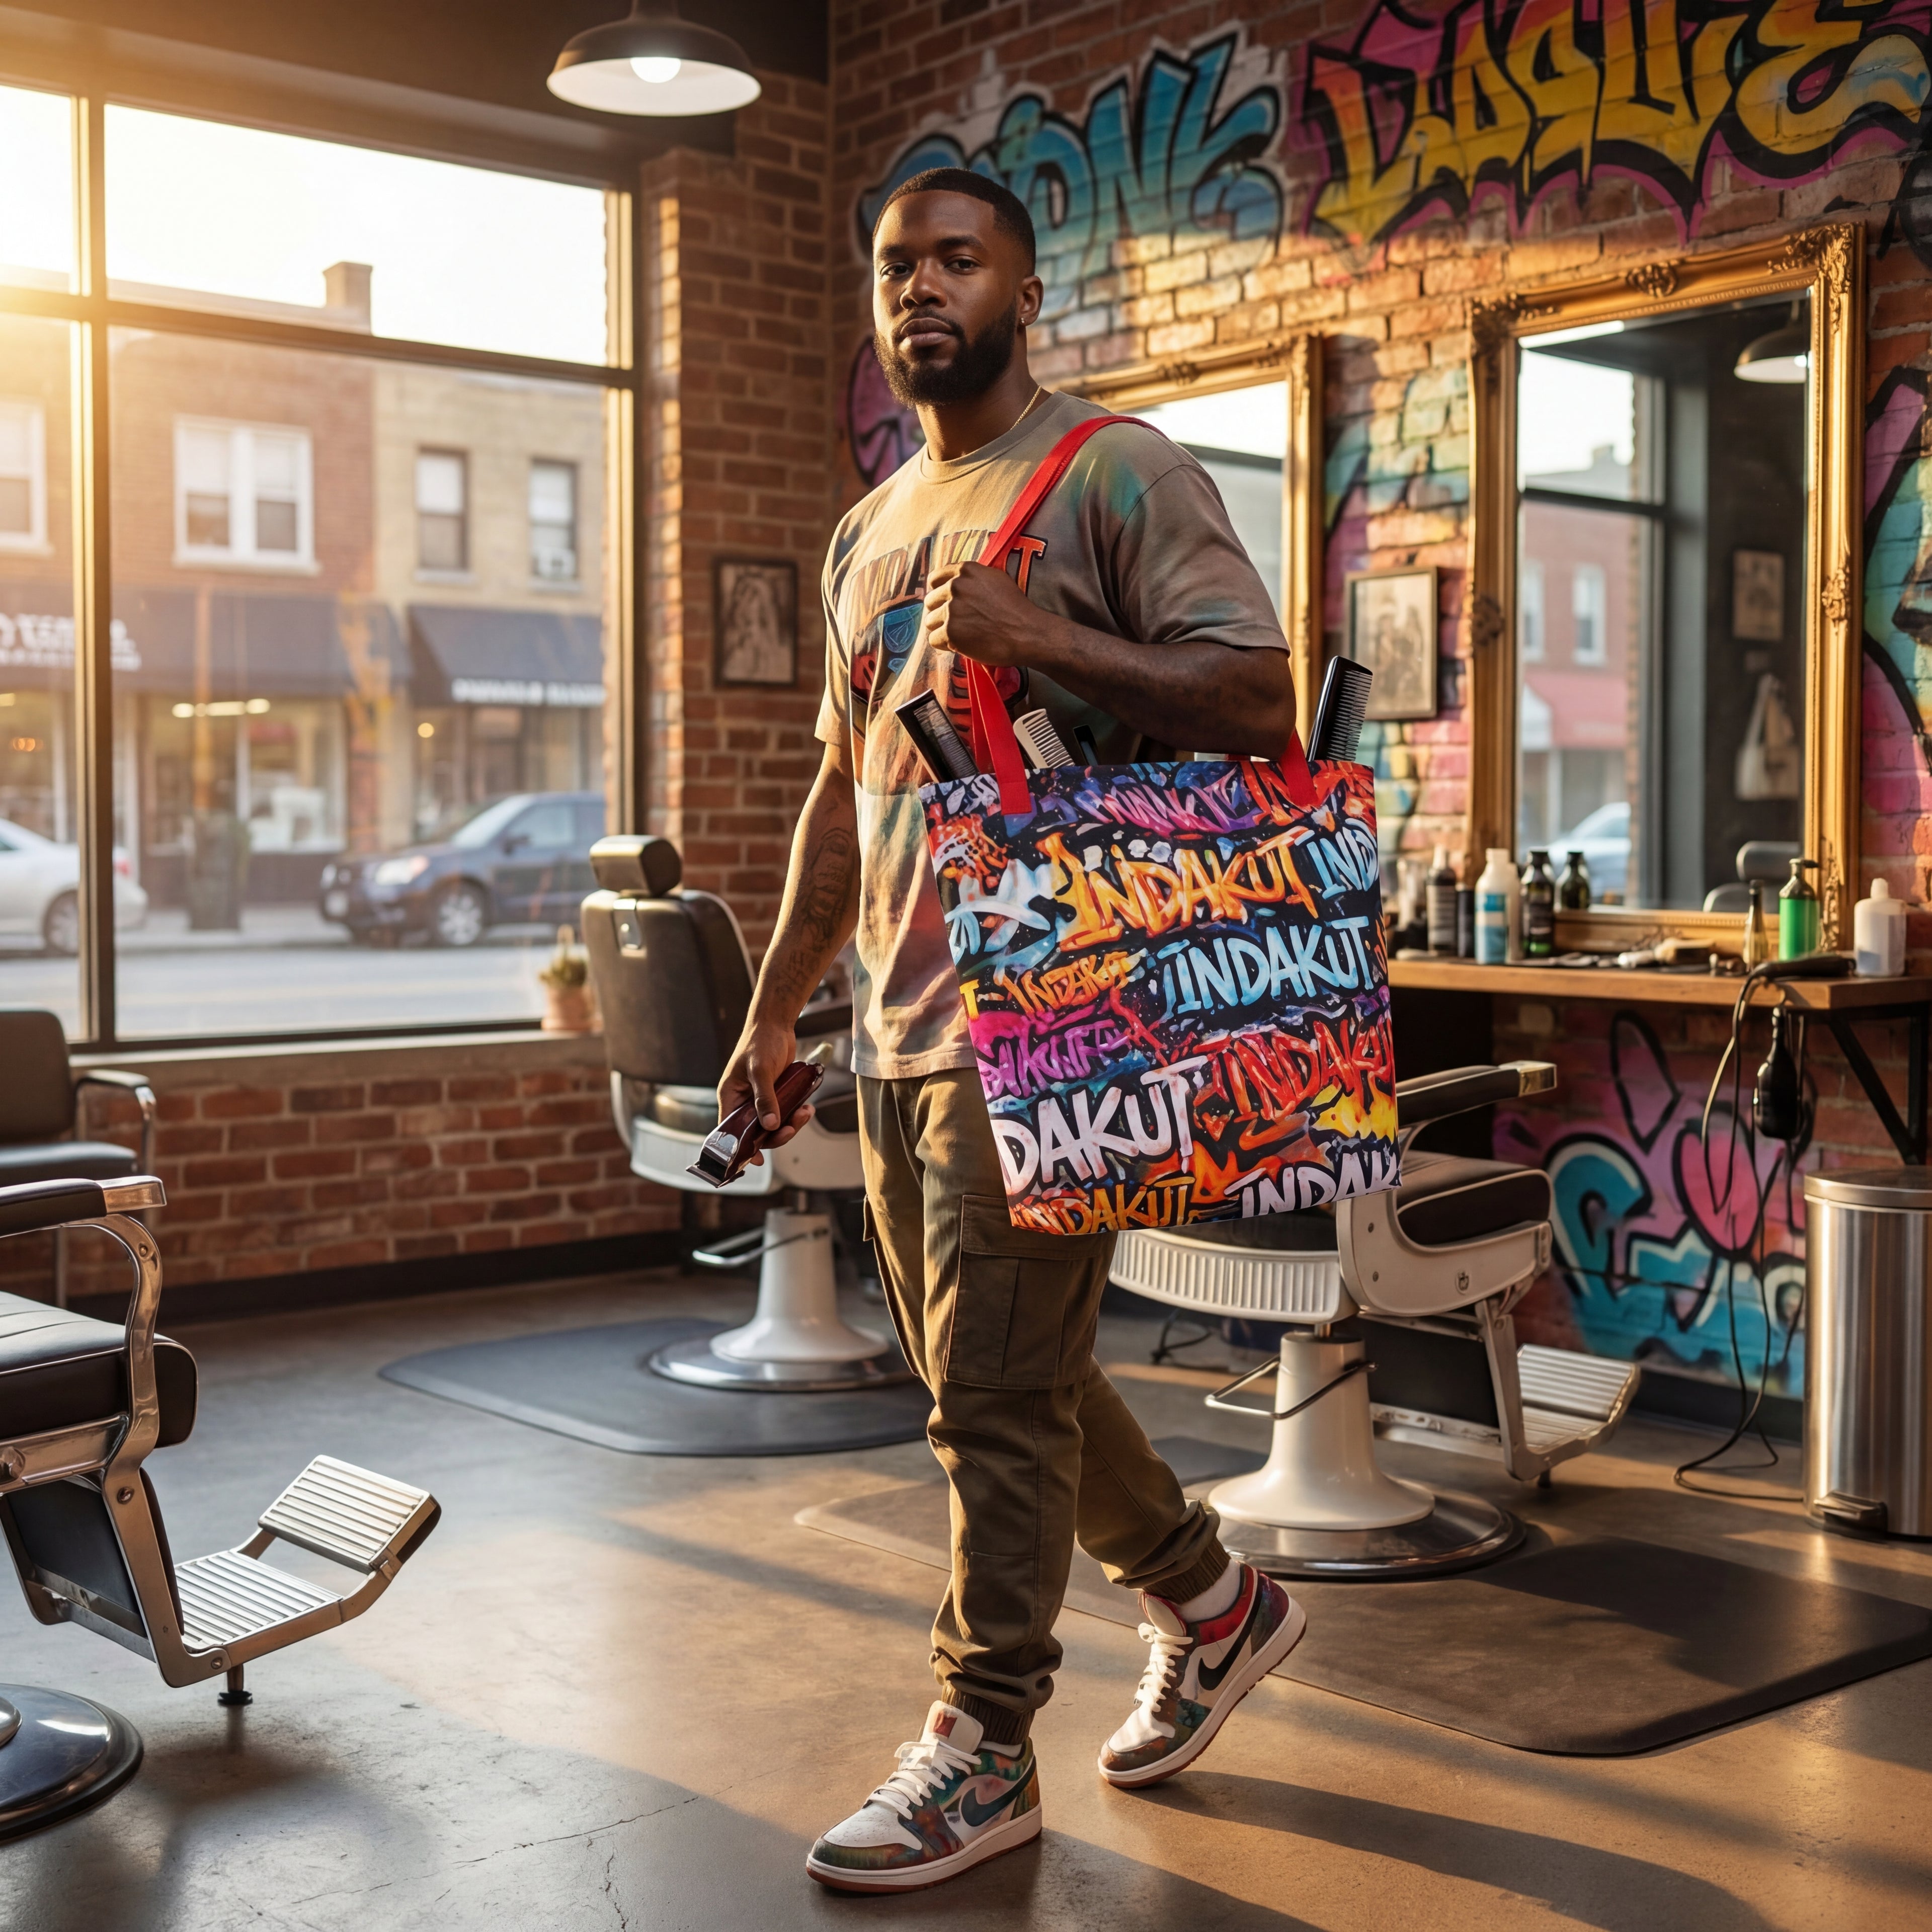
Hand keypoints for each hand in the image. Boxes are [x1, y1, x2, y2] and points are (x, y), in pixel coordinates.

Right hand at [716, 1015, 812, 1167]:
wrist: (776, 1023)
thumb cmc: (761, 1041)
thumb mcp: (760, 1070)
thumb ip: (765, 1098)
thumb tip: (770, 1125)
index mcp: (730, 1097)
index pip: (730, 1131)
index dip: (741, 1148)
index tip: (756, 1160)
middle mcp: (743, 1101)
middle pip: (756, 1132)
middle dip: (775, 1135)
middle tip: (792, 1129)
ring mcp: (760, 1099)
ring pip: (773, 1124)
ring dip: (790, 1124)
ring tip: (806, 1113)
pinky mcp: (776, 1094)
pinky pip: (785, 1112)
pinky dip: (796, 1113)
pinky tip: (808, 1107)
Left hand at [922, 561, 1045, 667]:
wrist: (1027, 633)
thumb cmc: (1016, 609)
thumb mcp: (996, 579)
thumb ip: (973, 578)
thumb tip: (955, 582)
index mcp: (966, 571)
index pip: (935, 578)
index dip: (939, 592)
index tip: (945, 602)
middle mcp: (955, 586)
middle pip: (930, 601)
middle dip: (940, 613)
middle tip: (958, 623)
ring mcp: (952, 609)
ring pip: (930, 621)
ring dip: (942, 630)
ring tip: (961, 635)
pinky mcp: (951, 632)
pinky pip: (934, 640)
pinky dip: (945, 645)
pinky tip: (961, 645)